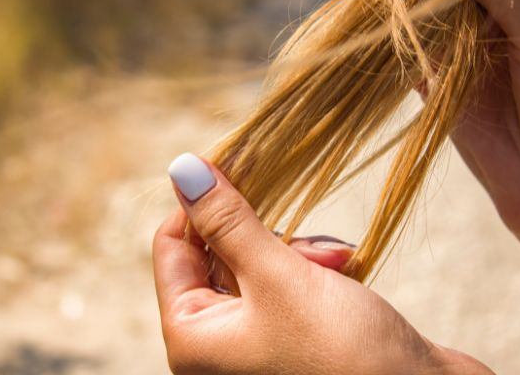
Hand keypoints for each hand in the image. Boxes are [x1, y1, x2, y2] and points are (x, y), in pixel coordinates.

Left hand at [154, 154, 490, 373]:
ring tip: (337, 261)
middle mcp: (218, 342)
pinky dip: (317, 268)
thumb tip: (183, 168)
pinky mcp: (296, 332)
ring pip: (260, 260)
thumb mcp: (278, 279)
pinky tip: (348, 270)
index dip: (199, 203)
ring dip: (300, 250)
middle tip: (303, 234)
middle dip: (264, 232)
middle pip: (219, 252)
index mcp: (193, 338)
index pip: (171, 247)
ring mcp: (258, 338)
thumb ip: (228, 222)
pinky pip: (290, 279)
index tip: (237, 164)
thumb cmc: (345, 355)